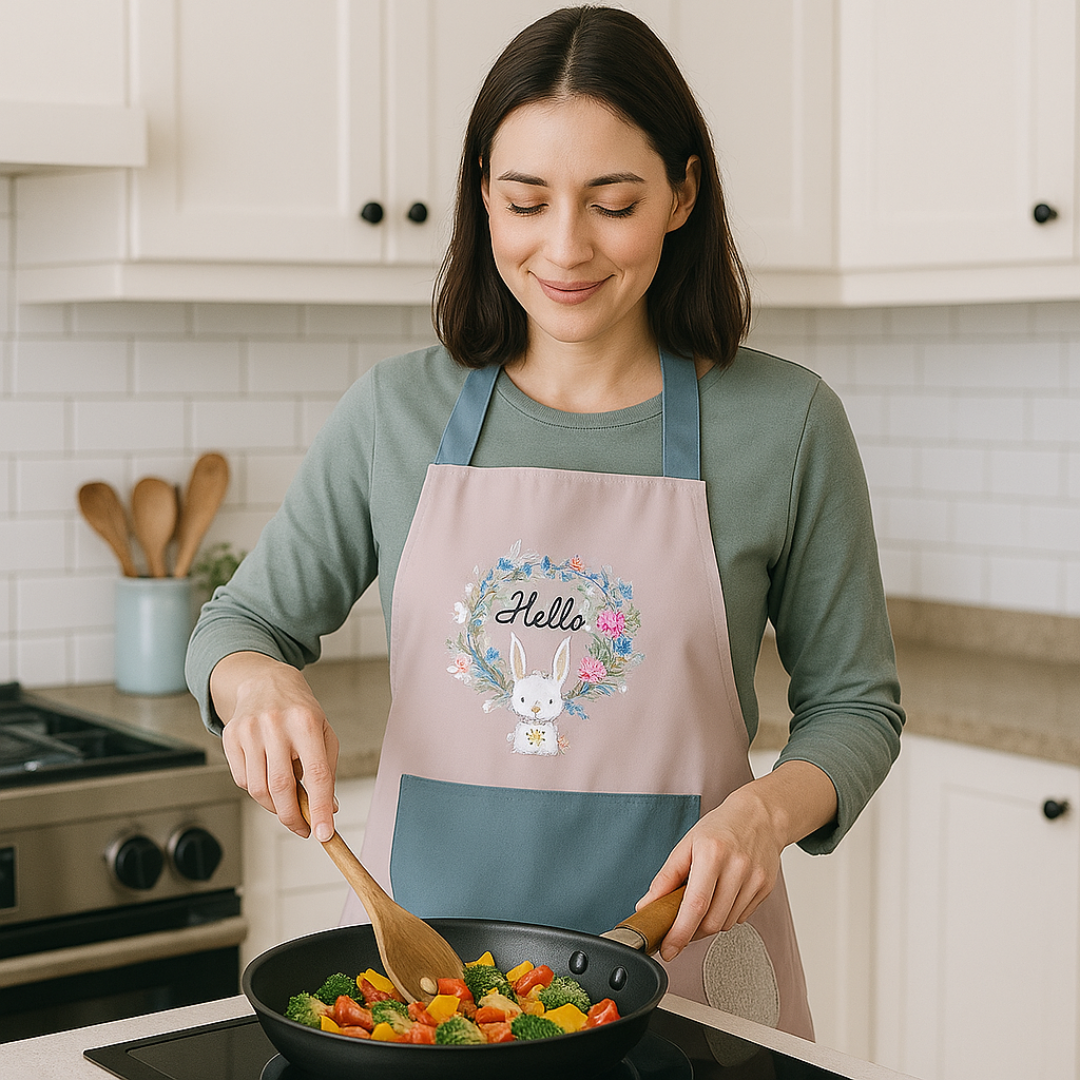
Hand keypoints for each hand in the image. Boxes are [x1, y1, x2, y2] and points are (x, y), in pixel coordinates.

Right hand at [212, 652, 339, 840]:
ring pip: (259, 789)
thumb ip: (326, 771)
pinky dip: (258, 790)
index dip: (319, 807)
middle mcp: (276, 725)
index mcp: (306, 723)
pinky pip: (243, 780)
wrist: (265, 682)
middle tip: (303, 828)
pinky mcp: (230, 736)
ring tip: (287, 798)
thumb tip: (327, 810)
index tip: (324, 833)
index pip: (315, 773)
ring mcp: (249, 730)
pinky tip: (268, 777)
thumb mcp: (323, 732)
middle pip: (281, 787)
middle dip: (293, 816)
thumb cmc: (299, 711)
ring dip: (275, 806)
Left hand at [637, 761, 836, 960]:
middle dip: (691, 932)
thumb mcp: (687, 844)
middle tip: (680, 926)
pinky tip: (723, 896)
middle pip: (711, 922)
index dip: (679, 933)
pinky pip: (741, 917)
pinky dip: (726, 915)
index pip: (695, 905)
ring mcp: (754, 879)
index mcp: (712, 853)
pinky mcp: (766, 888)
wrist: (760, 816)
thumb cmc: (721, 827)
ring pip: (725, 923)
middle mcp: (737, 867)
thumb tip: (647, 905)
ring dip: (709, 924)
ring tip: (704, 903)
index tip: (668, 950)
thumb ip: (666, 877)